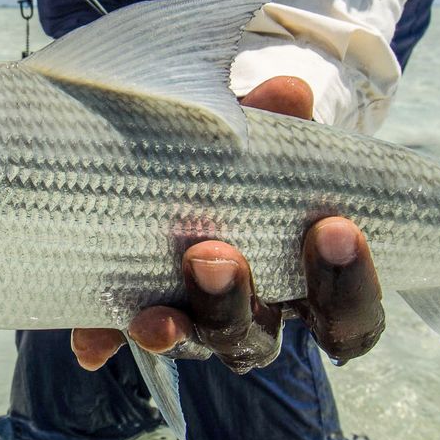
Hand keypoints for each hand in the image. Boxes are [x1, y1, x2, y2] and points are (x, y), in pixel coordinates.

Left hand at [70, 75, 383, 374]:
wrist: (174, 159)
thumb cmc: (242, 159)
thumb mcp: (259, 135)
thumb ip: (272, 120)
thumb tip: (288, 92)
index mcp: (302, 281)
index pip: (349, 318)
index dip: (349, 286)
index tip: (335, 226)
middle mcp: (252, 315)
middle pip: (256, 341)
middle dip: (235, 301)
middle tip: (212, 253)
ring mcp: (194, 321)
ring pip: (195, 343)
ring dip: (176, 329)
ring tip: (155, 311)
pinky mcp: (134, 311)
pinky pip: (116, 338)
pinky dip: (103, 340)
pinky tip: (90, 347)